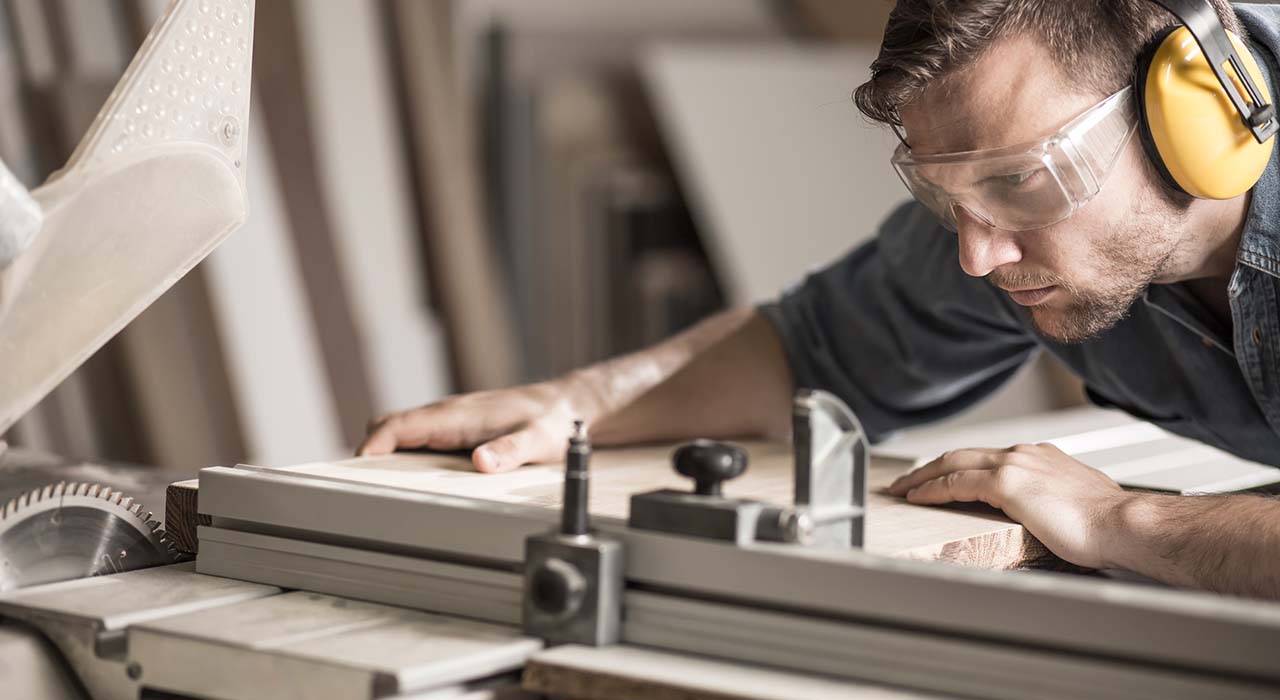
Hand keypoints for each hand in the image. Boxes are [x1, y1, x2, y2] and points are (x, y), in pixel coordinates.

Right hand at [358, 376, 601, 472]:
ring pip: (403, 433)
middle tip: (358, 485)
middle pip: (392, 426)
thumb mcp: (537, 439)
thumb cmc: (554, 421)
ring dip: (386, 454)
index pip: (401, 423)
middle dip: (370, 450)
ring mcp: (451, 422)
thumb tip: (481, 462)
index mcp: (458, 414)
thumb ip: (510, 451)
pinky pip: (420, 440)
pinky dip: (404, 456)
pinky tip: (412, 483)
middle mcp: (449, 414)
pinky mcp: (458, 431)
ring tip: (376, 489)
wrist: (569, 406)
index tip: (356, 467)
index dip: (375, 443)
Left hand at [887, 443, 1130, 568]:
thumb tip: (1046, 515)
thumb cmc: (1108, 525)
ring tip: (901, 490)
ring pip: (952, 464)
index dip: (956, 466)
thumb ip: (1052, 501)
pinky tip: (917, 498)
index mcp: (1040, 457)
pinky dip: (933, 489)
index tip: (938, 477)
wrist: (1124, 524)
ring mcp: (1015, 464)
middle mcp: (1025, 454)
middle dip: (929, 468)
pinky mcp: (1008, 483)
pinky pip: (957, 483)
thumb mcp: (1075, 504)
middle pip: (961, 455)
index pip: (986, 457)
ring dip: (922, 477)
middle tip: (905, 481)